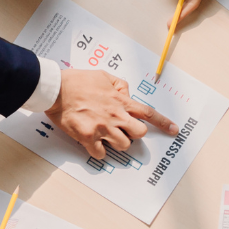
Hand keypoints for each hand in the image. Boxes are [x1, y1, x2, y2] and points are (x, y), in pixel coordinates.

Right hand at [48, 69, 178, 159]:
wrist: (55, 89)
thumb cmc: (77, 81)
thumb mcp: (103, 75)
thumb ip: (119, 85)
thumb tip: (126, 94)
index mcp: (120, 101)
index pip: (148, 113)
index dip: (163, 123)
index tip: (173, 130)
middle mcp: (115, 116)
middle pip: (139, 133)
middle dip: (135, 134)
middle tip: (124, 130)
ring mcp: (102, 128)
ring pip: (123, 145)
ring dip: (117, 143)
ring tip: (106, 135)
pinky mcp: (88, 137)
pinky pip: (101, 153)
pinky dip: (99, 151)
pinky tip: (93, 143)